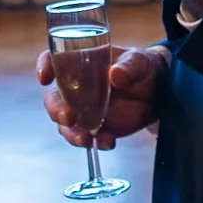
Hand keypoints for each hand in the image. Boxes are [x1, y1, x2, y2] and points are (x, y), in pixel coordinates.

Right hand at [36, 44, 166, 150]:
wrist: (158, 93)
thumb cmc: (143, 68)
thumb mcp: (139, 62)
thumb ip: (129, 67)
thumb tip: (115, 75)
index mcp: (80, 62)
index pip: (53, 60)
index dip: (44, 66)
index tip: (45, 78)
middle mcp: (75, 86)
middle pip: (53, 99)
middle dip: (56, 110)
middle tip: (69, 118)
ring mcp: (83, 109)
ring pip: (64, 123)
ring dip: (71, 133)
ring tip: (87, 140)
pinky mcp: (95, 127)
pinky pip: (85, 137)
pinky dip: (94, 142)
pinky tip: (108, 142)